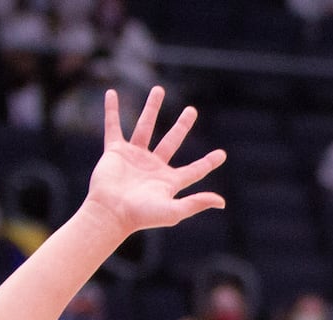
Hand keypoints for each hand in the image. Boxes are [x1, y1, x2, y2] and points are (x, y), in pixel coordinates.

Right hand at [82, 88, 225, 244]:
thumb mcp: (174, 211)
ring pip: (145, 127)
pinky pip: (113, 126)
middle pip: (172, 141)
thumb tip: (221, 202)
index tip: (222, 154)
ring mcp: (134, 157)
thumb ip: (196, 203)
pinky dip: (112, 110)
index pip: (194, 170)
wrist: (111, 213)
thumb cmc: (142, 216)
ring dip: (151, 108)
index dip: (208, 163)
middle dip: (182, 126)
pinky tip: (112, 94)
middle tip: (192, 110)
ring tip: (159, 90)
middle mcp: (153, 166)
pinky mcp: (115, 151)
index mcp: (169, 181)